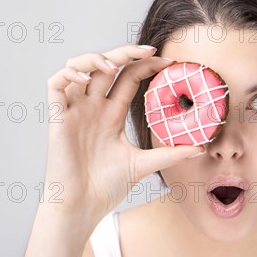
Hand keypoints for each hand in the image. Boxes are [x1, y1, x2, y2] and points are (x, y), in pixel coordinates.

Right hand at [43, 44, 204, 222]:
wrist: (83, 206)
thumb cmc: (107, 186)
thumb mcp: (144, 165)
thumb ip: (169, 153)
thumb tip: (200, 147)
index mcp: (112, 114)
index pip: (128, 78)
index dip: (145, 66)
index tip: (167, 62)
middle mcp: (93, 107)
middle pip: (106, 66)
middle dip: (126, 53)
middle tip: (149, 50)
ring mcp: (75, 110)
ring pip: (78, 67)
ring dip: (95, 58)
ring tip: (113, 65)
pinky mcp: (57, 118)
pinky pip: (55, 84)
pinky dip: (68, 73)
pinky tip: (84, 78)